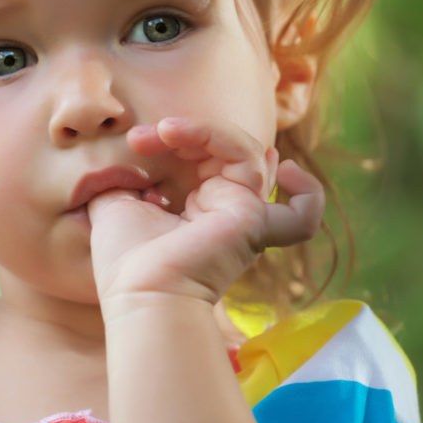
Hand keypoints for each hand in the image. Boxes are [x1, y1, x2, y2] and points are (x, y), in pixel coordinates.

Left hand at [87, 117, 323, 306]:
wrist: (137, 290)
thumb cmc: (125, 261)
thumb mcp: (116, 204)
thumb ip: (125, 179)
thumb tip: (128, 158)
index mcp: (200, 210)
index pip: (209, 158)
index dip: (181, 138)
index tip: (137, 141)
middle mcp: (227, 213)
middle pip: (230, 151)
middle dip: (189, 132)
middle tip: (144, 138)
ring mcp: (245, 217)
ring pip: (250, 154)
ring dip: (207, 131)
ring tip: (167, 131)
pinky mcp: (254, 221)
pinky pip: (303, 209)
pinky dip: (305, 187)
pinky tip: (280, 163)